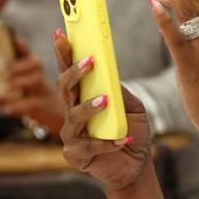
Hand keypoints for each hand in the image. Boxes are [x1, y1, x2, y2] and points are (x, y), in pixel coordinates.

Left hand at [0, 38, 64, 133]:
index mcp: (31, 72)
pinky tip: (6, 109)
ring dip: (21, 81)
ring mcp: (43, 92)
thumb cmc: (31, 101)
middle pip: (35, 63)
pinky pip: (33, 103)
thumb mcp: (12, 97)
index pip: (27, 55)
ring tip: (6, 87)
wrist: (56, 117)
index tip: (16, 39)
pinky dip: (19, 105)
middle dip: (19, 64)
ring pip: (37, 79)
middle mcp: (39, 78)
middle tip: (4, 70)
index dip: (22, 47)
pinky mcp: (44, 107)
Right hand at [54, 31, 150, 192]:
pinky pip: (89, 145)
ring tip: (105, 100)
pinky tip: (123, 140)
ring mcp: (72, 134)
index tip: (62, 33)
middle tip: (90, 60)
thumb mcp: (132, 107)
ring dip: (89, 107)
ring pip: (73, 115)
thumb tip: (109, 73)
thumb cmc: (132, 132)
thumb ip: (120, 91)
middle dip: (75, 72)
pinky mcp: (77, 154)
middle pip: (64, 88)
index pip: (70, 71)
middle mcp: (72, 112)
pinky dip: (108, 142)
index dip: (64, 53)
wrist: (136, 165)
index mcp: (83, 97)